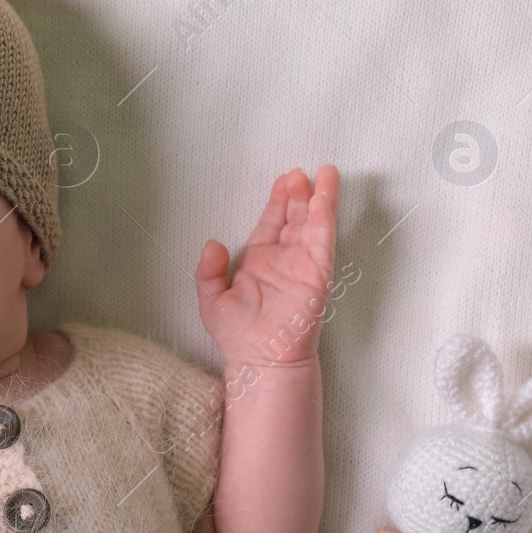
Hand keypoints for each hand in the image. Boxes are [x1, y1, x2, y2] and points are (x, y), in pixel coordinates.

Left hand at [195, 165, 338, 368]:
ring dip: (318, 200)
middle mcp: (283, 259)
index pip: (271, 222)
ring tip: (324, 174)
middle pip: (295, 217)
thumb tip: (211, 243)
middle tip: (300, 172)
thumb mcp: (210, 299)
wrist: (259, 361)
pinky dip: (323, 222)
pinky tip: (323, 202)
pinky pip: (322, 243)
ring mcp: (302, 266)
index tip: (284, 179)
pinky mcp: (317, 276)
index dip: (277, 200)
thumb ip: (207, 271)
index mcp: (259, 260)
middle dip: (299, 194)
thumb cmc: (237, 335)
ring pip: (313, 225)